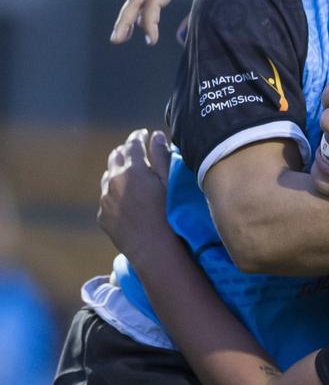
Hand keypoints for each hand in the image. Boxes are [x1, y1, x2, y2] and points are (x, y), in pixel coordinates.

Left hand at [98, 129, 171, 259]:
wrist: (154, 250)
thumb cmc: (169, 215)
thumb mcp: (170, 183)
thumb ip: (161, 156)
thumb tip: (155, 135)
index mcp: (132, 169)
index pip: (132, 143)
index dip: (138, 136)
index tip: (143, 134)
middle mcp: (114, 181)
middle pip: (116, 156)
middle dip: (126, 150)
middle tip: (136, 151)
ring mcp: (105, 199)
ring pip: (108, 176)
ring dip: (118, 171)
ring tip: (130, 174)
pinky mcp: (103, 216)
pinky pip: (106, 197)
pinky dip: (114, 192)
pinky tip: (125, 199)